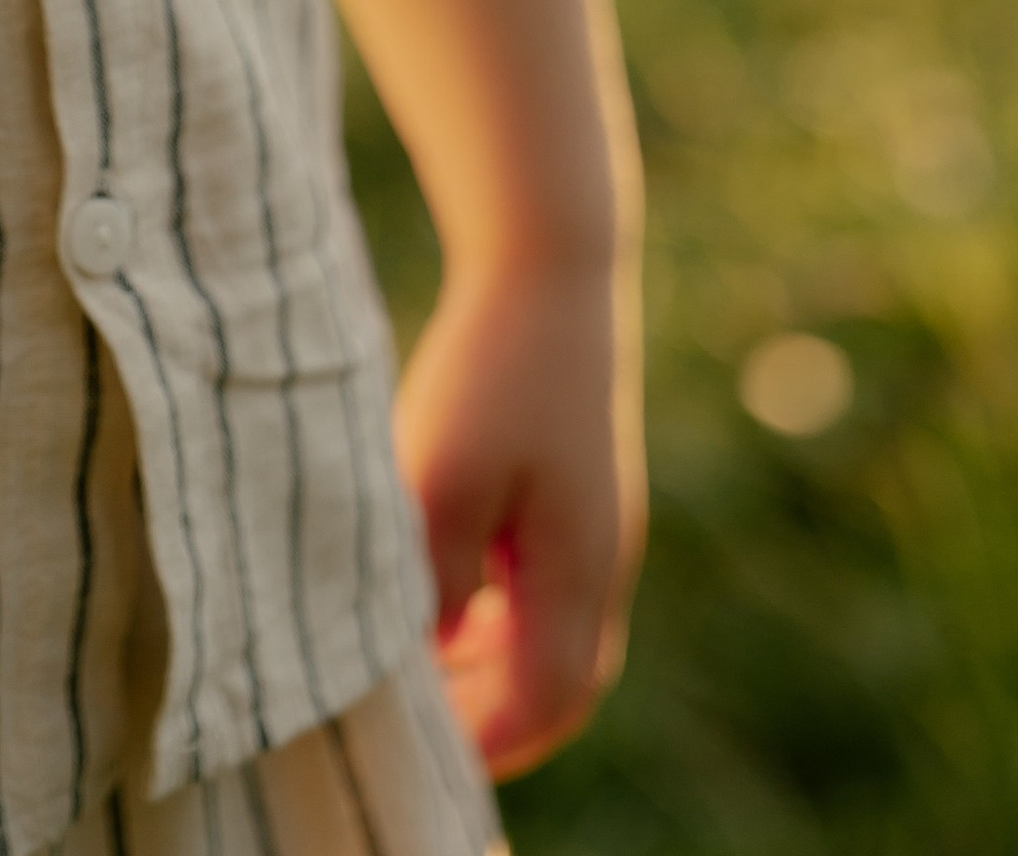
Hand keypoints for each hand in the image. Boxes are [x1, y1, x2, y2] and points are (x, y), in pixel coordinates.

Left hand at [391, 251, 643, 780]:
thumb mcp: (443, 482)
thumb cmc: (491, 372)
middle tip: (414, 724)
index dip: (483, 744)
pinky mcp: (577, 491)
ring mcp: (596, 526)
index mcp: (578, 575)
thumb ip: (433, 583)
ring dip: (492, 667)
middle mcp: (602, 563)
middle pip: (558, 685)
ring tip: (419, 666)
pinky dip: (499, 614)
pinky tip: (445, 591)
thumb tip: (421, 658)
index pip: (541, 704)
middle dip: (492, 720)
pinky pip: (545, 587)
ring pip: (553, 637)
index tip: (417, 751)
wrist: (547, 265)